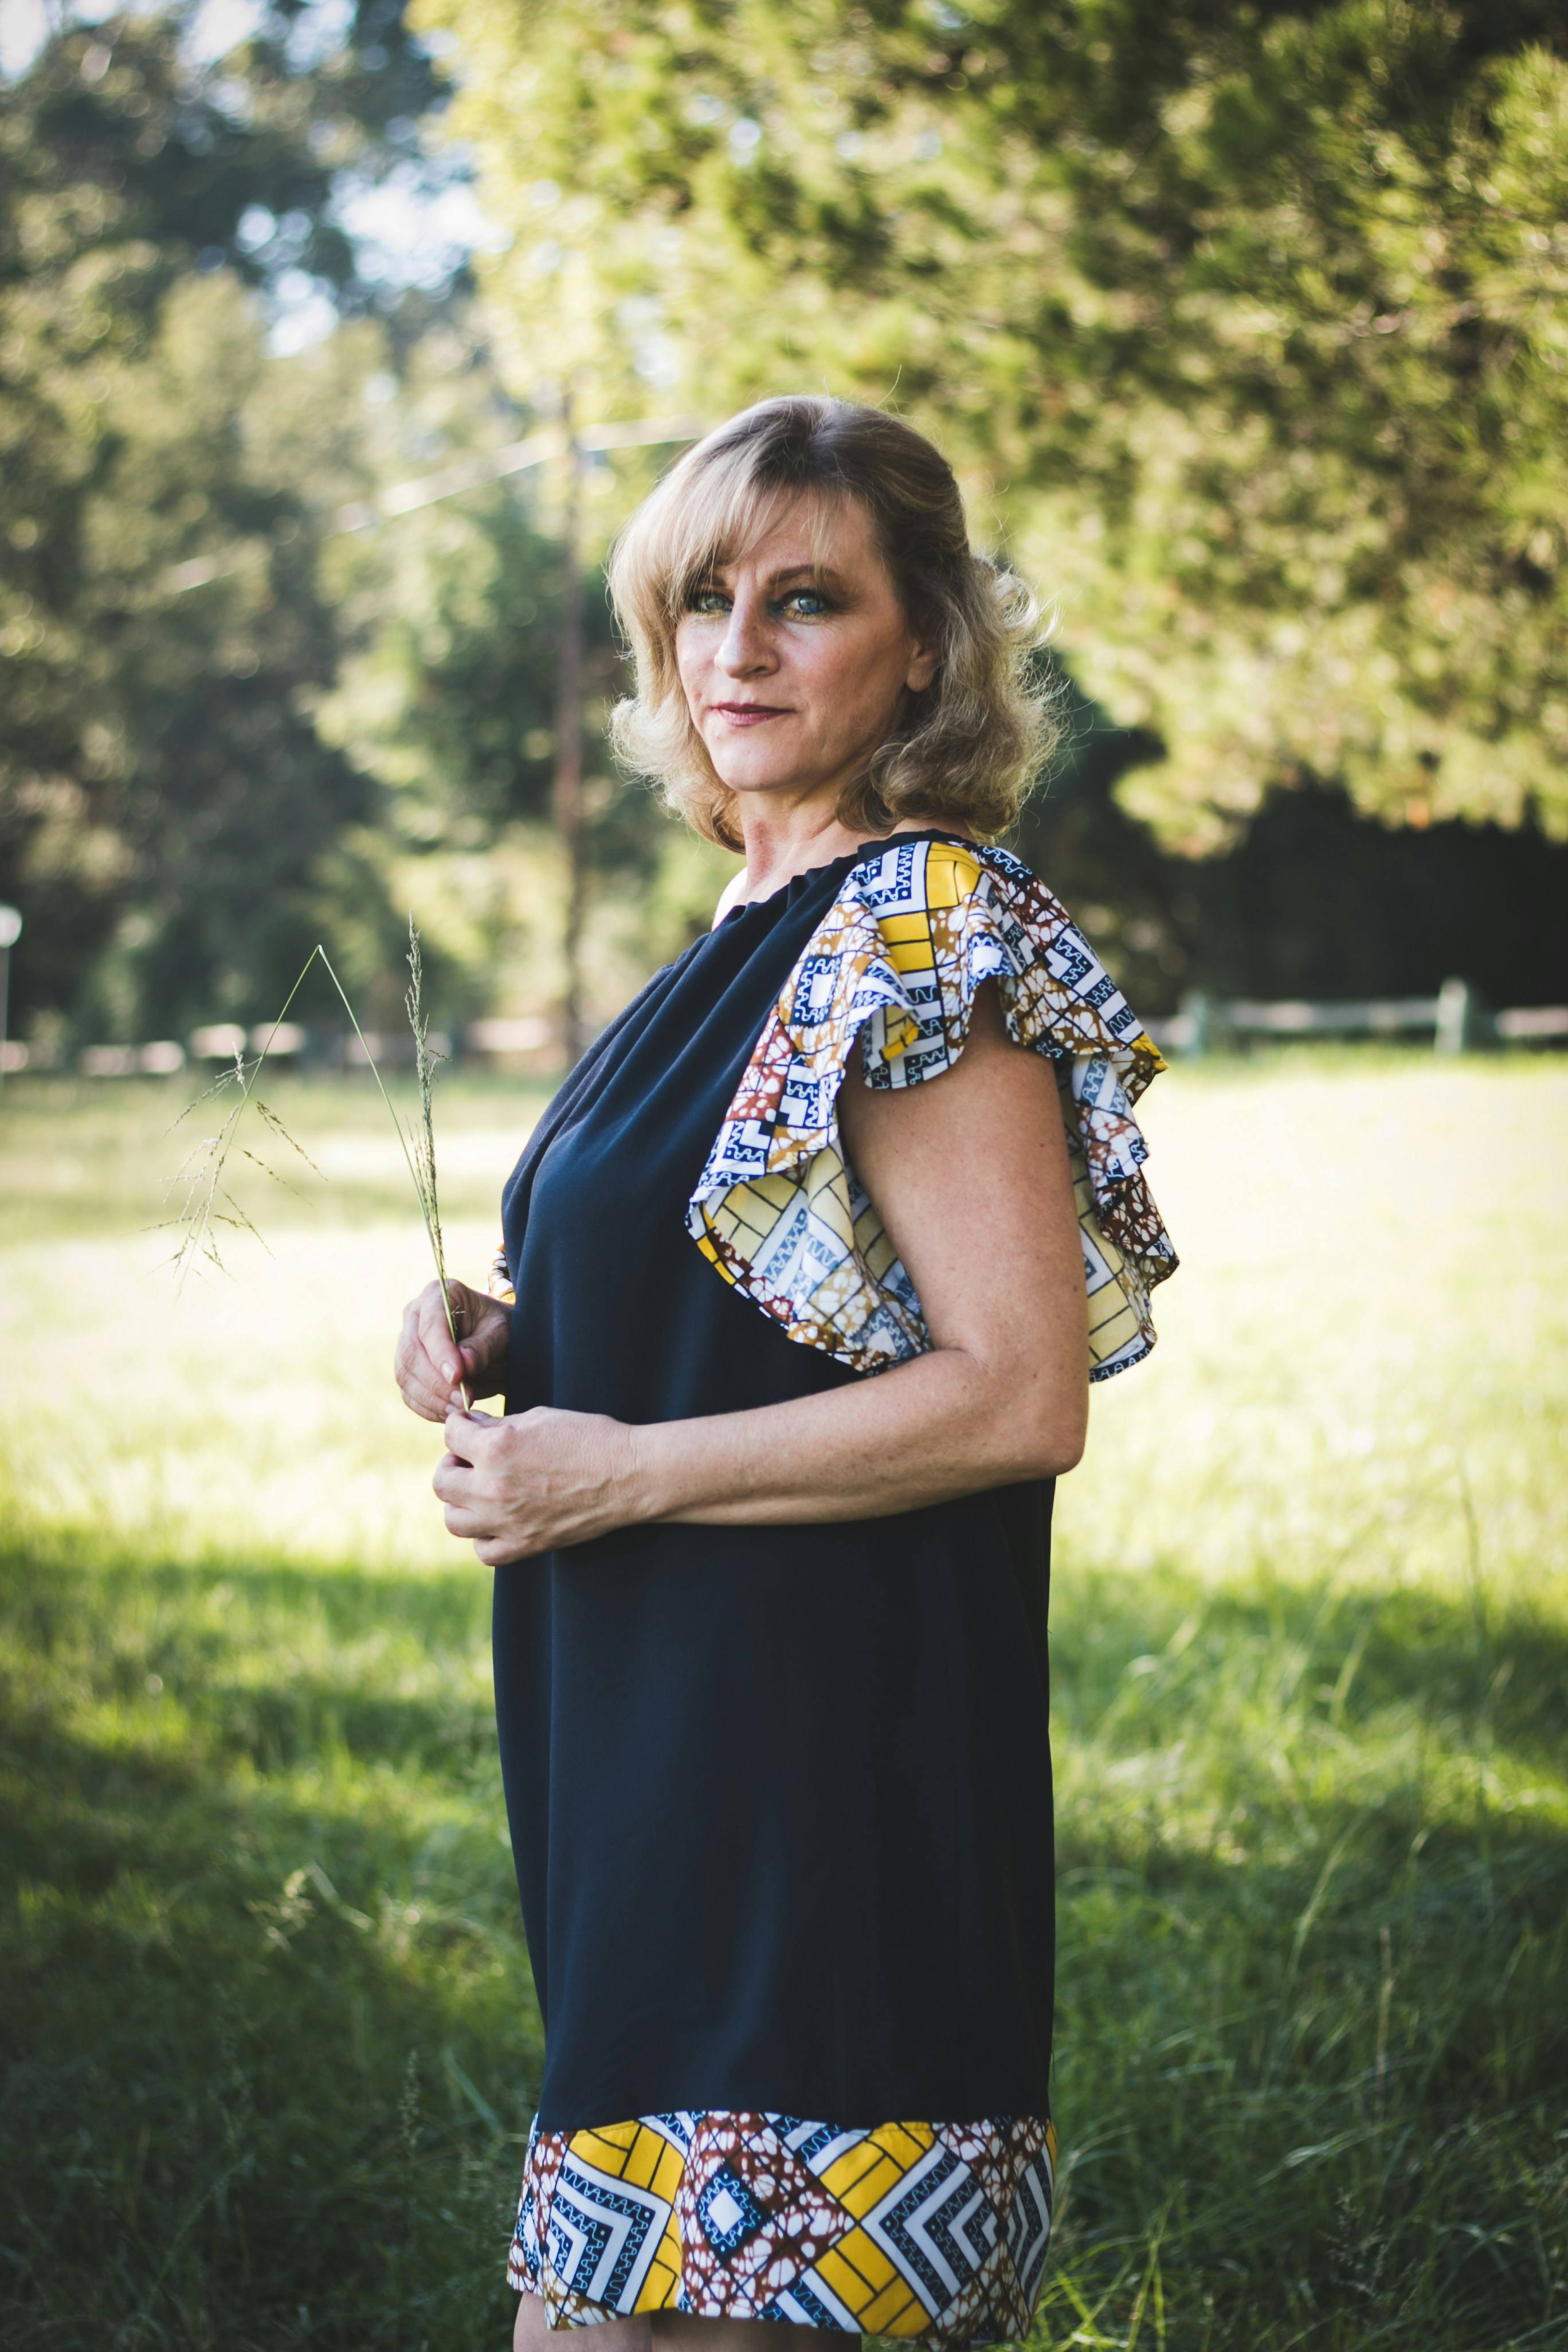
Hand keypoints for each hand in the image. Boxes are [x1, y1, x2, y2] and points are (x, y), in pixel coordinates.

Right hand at [395, 1279, 511, 1422]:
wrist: (497, 1345)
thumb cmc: (500, 1331)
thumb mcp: (501, 1333)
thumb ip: (483, 1347)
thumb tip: (462, 1366)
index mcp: (438, 1295)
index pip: (430, 1325)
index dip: (440, 1352)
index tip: (457, 1376)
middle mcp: (414, 1316)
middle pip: (411, 1351)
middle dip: (436, 1381)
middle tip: (464, 1400)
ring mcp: (407, 1343)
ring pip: (405, 1375)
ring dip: (432, 1398)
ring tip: (460, 1409)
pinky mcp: (408, 1369)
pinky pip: (408, 1393)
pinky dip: (427, 1408)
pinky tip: (450, 1413)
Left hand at [432, 1403, 642, 1563]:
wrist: (629, 1475)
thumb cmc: (589, 1438)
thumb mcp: (540, 1417)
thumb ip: (498, 1424)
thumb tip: (470, 1426)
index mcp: (496, 1448)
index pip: (451, 1436)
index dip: (459, 1427)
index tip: (468, 1428)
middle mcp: (493, 1488)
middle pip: (443, 1482)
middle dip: (454, 1464)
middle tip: (471, 1459)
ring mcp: (507, 1522)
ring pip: (454, 1521)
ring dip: (461, 1502)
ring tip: (480, 1491)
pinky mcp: (525, 1545)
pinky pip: (483, 1551)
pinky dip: (484, 1537)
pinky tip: (497, 1520)